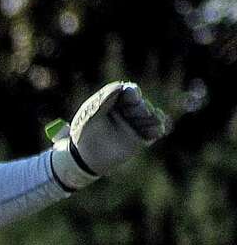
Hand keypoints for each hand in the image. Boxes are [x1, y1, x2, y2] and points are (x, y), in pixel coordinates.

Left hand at [50, 82, 166, 189]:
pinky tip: (159, 130)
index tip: (134, 97)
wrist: (84, 158)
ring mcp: (136, 123)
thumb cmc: (83, 134)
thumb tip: (119, 86)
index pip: (127, 92)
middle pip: (140, 104)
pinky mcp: (141, 137)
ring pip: (149, 116)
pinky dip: (157, 130)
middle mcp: (128, 109)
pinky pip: (152, 132)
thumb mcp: (88, 118)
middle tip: (144, 113)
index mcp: (115, 100)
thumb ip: (101, 102)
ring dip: (153, 117)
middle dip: (142, 107)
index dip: (132, 93)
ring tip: (155, 120)